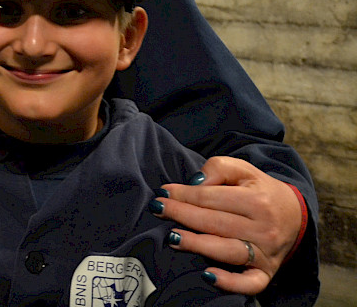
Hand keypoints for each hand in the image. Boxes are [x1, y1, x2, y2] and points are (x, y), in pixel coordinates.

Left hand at [151, 156, 303, 294]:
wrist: (294, 215)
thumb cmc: (259, 190)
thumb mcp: (243, 170)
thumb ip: (218, 168)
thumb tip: (195, 183)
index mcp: (258, 200)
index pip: (212, 198)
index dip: (184, 194)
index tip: (163, 193)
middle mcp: (264, 228)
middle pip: (215, 223)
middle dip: (182, 215)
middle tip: (157, 210)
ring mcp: (266, 253)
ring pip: (228, 251)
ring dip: (198, 245)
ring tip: (172, 238)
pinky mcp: (267, 272)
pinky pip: (250, 284)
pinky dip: (231, 283)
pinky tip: (208, 275)